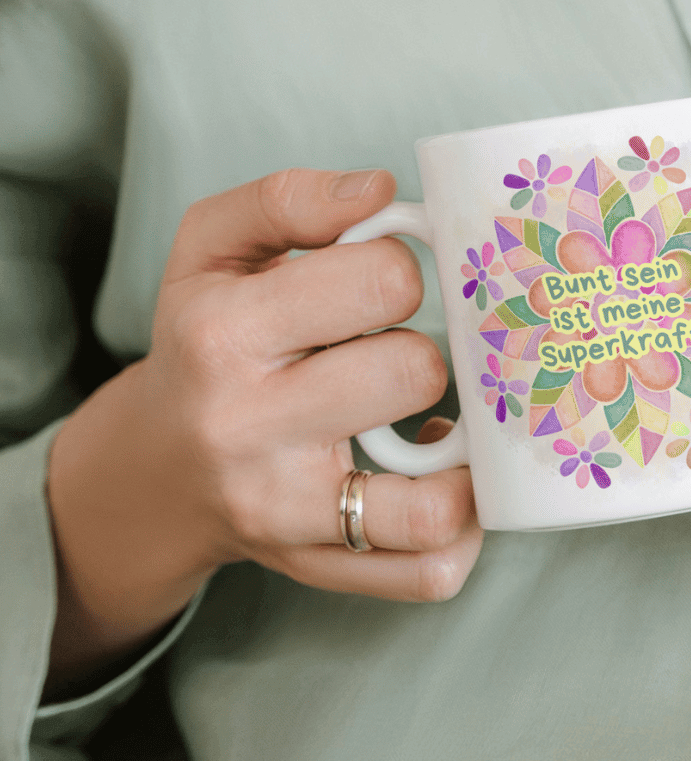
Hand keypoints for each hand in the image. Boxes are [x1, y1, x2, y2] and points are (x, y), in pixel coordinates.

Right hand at [46, 169, 483, 693]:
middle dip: (424, 351)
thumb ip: (288, 199)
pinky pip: (429, 570)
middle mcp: (248, 428)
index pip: (382, 280)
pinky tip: (443, 483)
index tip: (380, 287)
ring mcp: (287, 512)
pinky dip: (461, 530)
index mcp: (223, 333)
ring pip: (433, 499)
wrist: (158, 467)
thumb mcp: (212, 249)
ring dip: (460, 453)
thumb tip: (377, 190)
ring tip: (435, 424)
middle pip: (416, 372)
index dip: (401, 271)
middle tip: (395, 354)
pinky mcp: (318, 567)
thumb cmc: (204, 342)